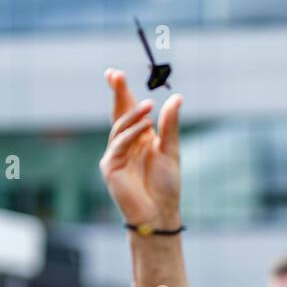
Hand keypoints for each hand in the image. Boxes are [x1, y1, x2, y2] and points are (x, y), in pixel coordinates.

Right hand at [99, 68, 182, 228]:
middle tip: (115, 74)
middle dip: (116, 93)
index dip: (122, 92)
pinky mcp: (110, 166)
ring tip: (149, 106)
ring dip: (133, 114)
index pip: (128, 110)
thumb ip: (170, 125)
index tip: (117, 74)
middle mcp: (125, 144)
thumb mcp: (171, 150)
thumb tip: (176, 97)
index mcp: (139, 138)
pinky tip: (146, 127)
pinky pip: (119, 144)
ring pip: (120, 127)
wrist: (160, 213)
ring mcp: (115, 155)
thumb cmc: (166, 186)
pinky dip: (131, 133)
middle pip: (118, 113)